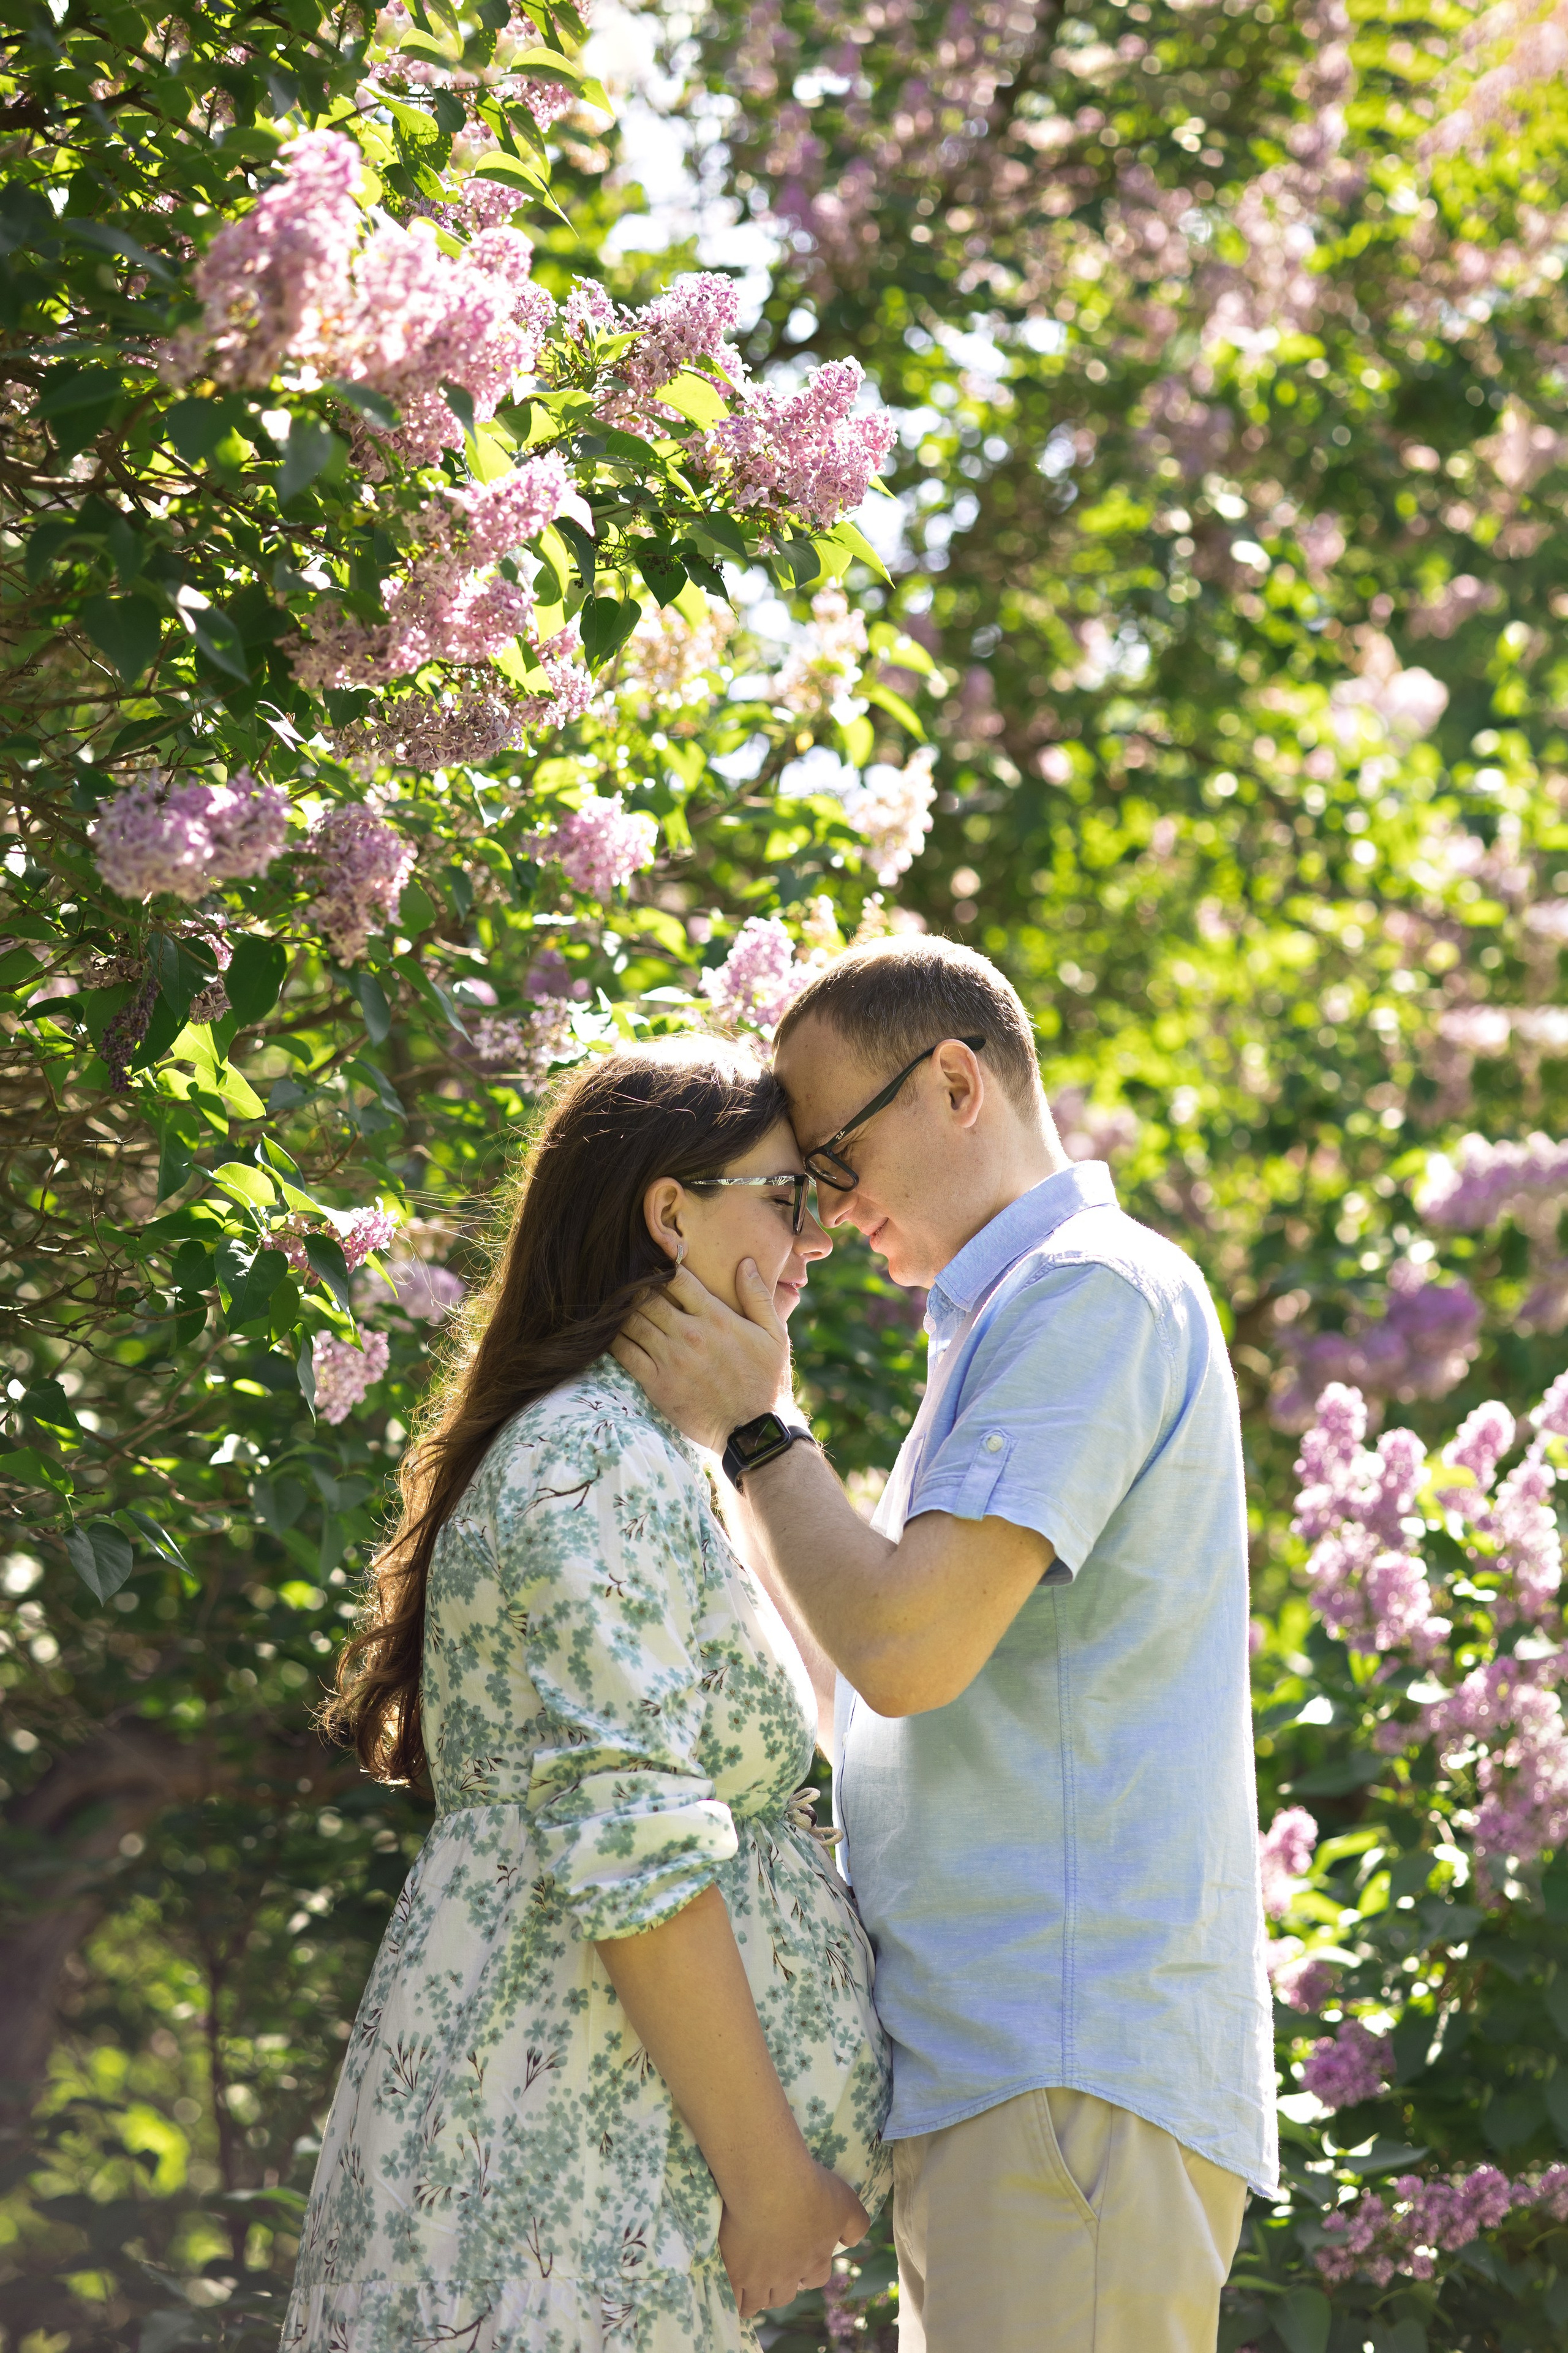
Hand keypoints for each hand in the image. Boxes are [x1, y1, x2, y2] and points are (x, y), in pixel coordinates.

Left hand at [613, 1261, 789, 1453]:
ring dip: (621, 1311)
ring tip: (616, 1306)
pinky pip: (624, 1353)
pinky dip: (613, 1340)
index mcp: (716, 1317)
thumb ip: (758, 1296)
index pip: (677, 1278)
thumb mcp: (775, 1335)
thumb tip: (745, 1262)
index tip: (653, 1264)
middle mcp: (690, 1334)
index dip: (661, 1266)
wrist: (754, 1431)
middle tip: (628, 1284)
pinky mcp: (657, 1384)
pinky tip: (610, 1334)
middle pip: (647, 1297)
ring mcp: (671, 1359)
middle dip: (636, 1287)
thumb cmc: (767, 1381)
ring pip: (631, 1322)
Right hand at [718, 2153, 869, 2318]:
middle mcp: (789, 2276)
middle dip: (782, 2287)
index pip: (816, 2279)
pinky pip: (735, 2301)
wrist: (768, 2183)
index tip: (801, 2260)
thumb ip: (856, 2226)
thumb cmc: (810, 2188)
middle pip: (785, 2295)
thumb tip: (850, 2244)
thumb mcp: (846, 2202)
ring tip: (751, 2286)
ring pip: (760, 2303)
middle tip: (773, 2271)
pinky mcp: (735, 2273)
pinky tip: (733, 2292)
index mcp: (816, 2261)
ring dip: (759, 2297)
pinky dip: (736, 2301)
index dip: (809, 2271)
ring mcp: (760, 2278)